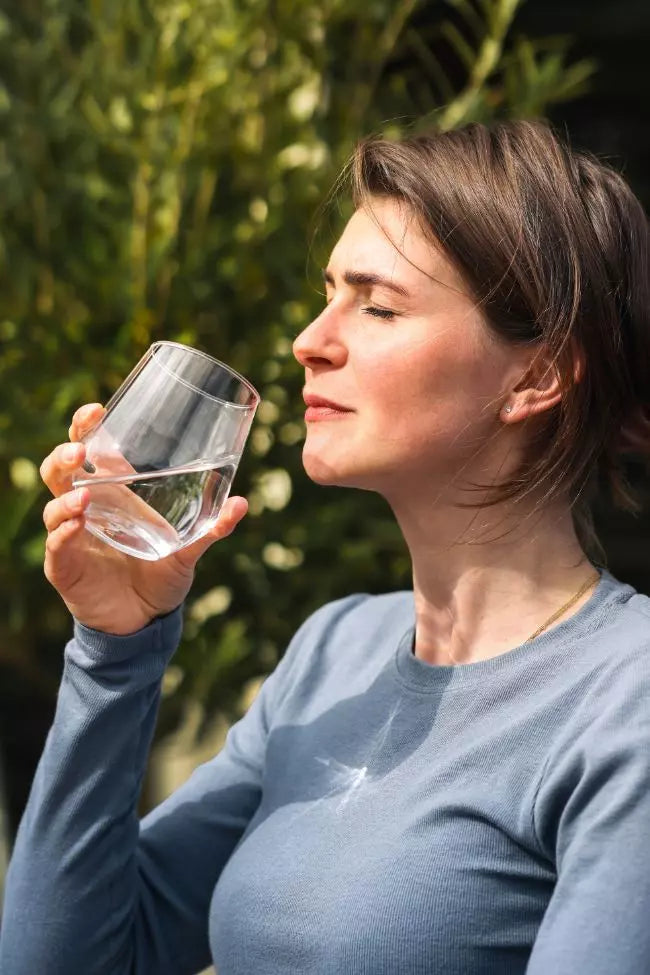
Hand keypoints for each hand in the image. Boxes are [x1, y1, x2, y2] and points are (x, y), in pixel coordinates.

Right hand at [40, 403, 247, 634]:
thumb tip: (241, 503)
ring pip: (54, 505)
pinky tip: (76, 525)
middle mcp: (86, 509)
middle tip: (81, 449)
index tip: (98, 410)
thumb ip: (213, 527)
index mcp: (112, 493)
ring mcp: (72, 536)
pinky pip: (57, 546)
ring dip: (66, 496)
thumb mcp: (189, 548)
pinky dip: (64, 534)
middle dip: (66, 453)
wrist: (145, 619)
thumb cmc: (161, 574)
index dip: (87, 427)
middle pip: (60, 470)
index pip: (89, 450)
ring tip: (86, 495)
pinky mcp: (65, 567)